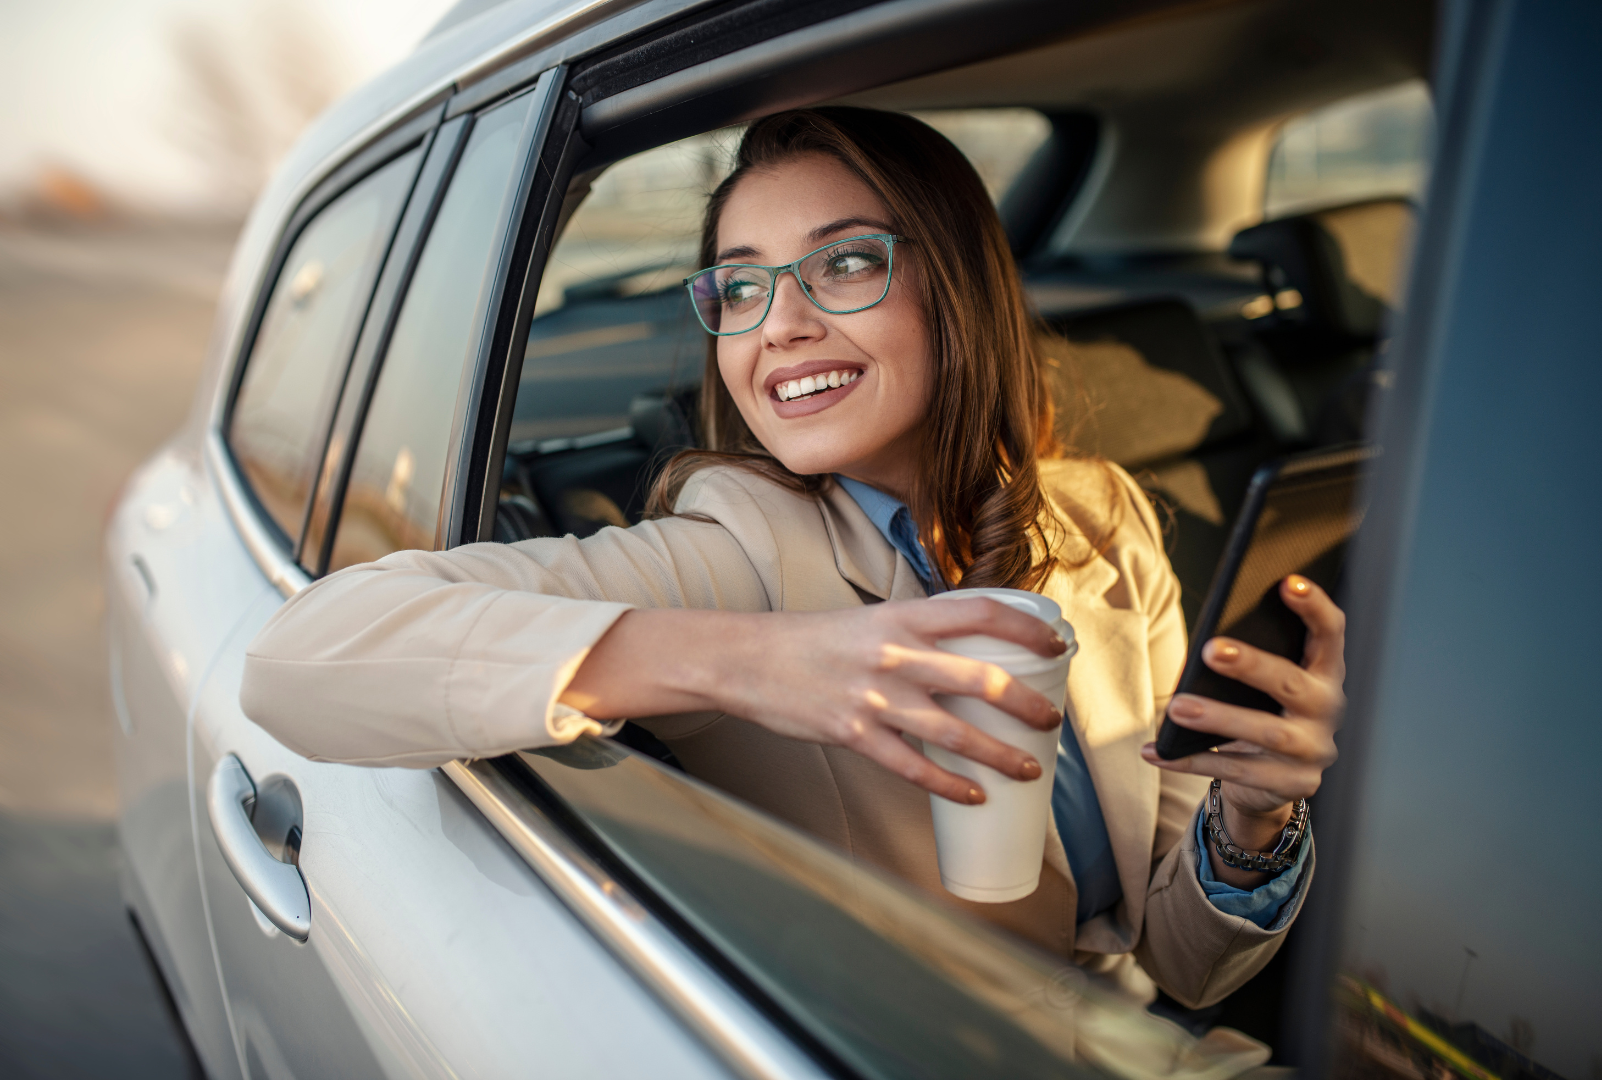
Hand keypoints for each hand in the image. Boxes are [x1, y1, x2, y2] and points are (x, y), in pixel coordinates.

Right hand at [564, 598, 1067, 804]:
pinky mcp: (853, 733)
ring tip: (1027, 771)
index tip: (1055, 645)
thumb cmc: (812, 641)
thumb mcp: (869, 621)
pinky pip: (913, 767)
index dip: (1026, 628)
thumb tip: (966, 655)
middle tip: (1053, 721)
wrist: (748, 659)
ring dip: (999, 755)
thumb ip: (915, 634)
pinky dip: (949, 785)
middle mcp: (894, 654)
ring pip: (954, 732)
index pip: (980, 612)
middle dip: (1027, 704)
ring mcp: (875, 696)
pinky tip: (974, 795)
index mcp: (902, 616)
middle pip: (981, 678)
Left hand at [1140, 575, 1343, 873]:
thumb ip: (1255, 657)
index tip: (1288, 582)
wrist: (1276, 778)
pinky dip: (1191, 761)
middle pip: (1292, 684)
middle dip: (1252, 665)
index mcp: (1325, 672)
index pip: (1330, 633)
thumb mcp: (1266, 682)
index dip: (1314, 607)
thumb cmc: (1264, 709)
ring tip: (1176, 707)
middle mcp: (1328, 709)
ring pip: (1266, 732)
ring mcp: (1313, 750)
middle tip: (1210, 649)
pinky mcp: (1291, 783)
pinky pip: (1237, 771)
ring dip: (1218, 718)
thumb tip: (1211, 636)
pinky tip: (1157, 750)